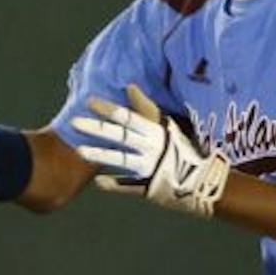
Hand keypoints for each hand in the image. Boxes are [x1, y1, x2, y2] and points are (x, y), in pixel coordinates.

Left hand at [72, 84, 229, 218]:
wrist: (201, 181)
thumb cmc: (181, 150)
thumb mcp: (167, 125)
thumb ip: (146, 108)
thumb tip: (129, 86)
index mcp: (155, 132)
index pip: (128, 117)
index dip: (109, 109)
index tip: (89, 102)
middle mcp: (151, 148)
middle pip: (120, 136)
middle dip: (97, 128)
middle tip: (74, 122)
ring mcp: (149, 169)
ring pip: (121, 160)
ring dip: (100, 155)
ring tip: (80, 151)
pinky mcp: (148, 188)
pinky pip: (127, 186)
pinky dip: (113, 185)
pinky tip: (98, 182)